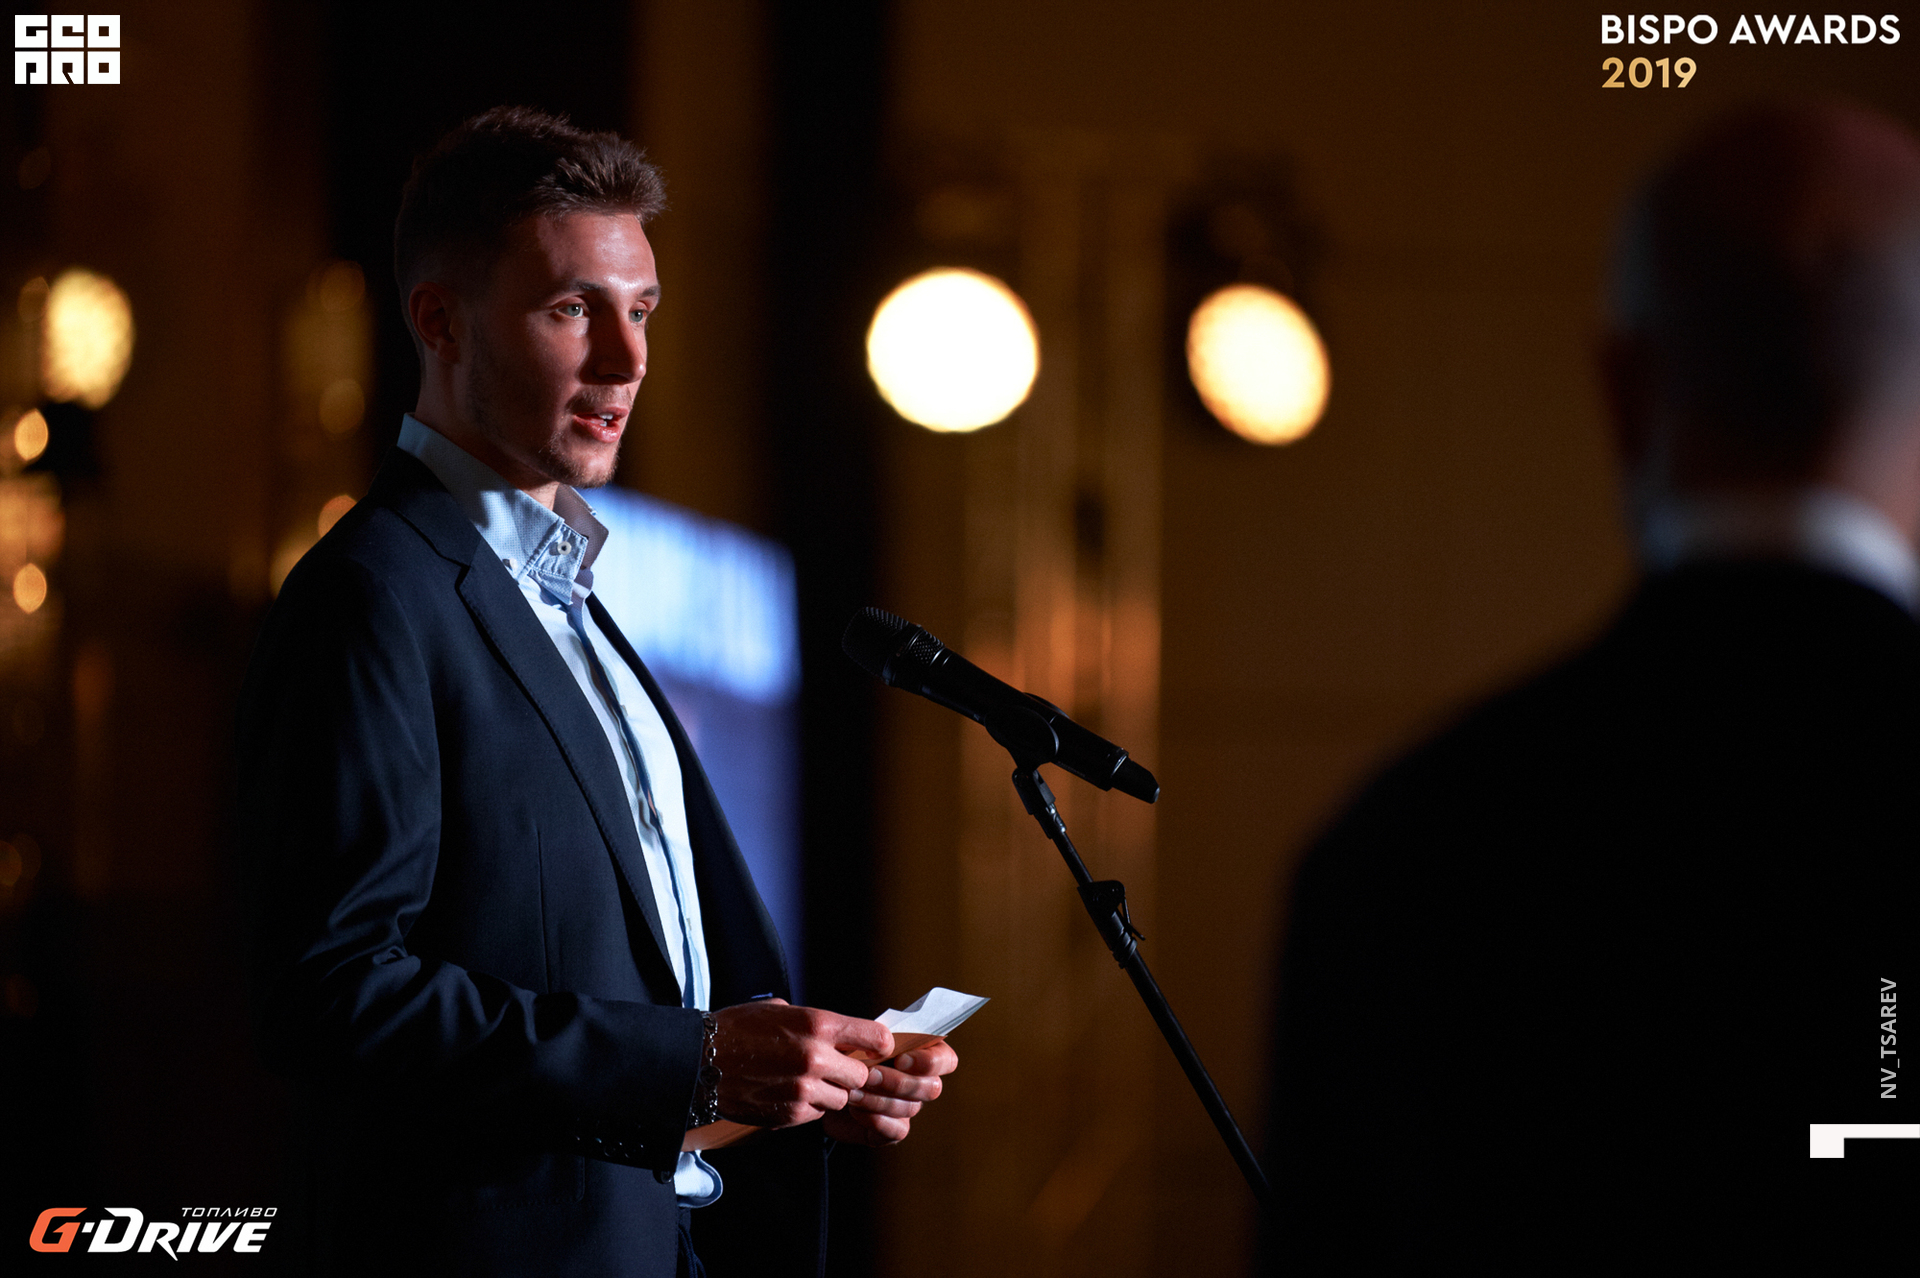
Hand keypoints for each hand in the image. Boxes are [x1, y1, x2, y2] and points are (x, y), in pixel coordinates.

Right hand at [711, 998, 892, 1127]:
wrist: (697, 1061)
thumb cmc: (737, 1029)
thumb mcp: (779, 1010)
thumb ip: (815, 1023)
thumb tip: (842, 1034)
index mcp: (817, 1024)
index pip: (875, 1037)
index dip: (878, 1045)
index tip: (872, 1048)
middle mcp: (815, 1057)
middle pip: (862, 1076)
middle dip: (850, 1073)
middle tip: (833, 1069)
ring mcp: (804, 1089)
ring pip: (841, 1098)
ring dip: (829, 1092)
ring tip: (804, 1081)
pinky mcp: (791, 1114)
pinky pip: (817, 1114)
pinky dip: (809, 1107)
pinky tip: (788, 1093)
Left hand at [822, 1039, 958, 1146]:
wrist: (820, 1083)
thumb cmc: (844, 1054)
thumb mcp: (858, 1039)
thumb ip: (877, 1037)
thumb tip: (887, 1042)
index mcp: (921, 1053)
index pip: (946, 1060)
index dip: (930, 1062)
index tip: (900, 1059)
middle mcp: (921, 1082)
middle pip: (932, 1088)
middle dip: (899, 1082)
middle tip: (869, 1075)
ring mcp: (908, 1107)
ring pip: (911, 1108)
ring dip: (879, 1099)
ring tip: (853, 1091)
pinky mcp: (893, 1130)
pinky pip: (897, 1130)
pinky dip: (874, 1119)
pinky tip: (854, 1109)